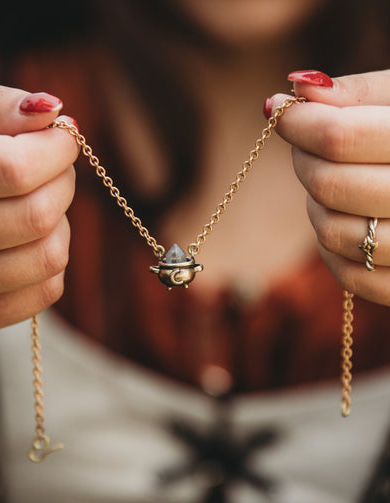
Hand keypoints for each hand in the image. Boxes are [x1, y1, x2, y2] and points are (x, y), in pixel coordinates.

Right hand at [0, 80, 78, 329]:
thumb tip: (52, 110)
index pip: (13, 171)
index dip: (53, 149)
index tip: (62, 135)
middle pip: (36, 216)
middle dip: (61, 181)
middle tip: (50, 165)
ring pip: (48, 257)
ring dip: (59, 221)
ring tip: (37, 199)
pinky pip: (46, 291)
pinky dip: (52, 259)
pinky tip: (30, 236)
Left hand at [270, 69, 389, 304]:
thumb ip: (362, 93)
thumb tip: (298, 85)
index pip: (341, 137)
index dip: (299, 121)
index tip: (280, 109)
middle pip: (330, 185)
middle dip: (303, 158)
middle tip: (305, 142)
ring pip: (331, 232)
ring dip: (315, 202)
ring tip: (329, 177)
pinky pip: (348, 275)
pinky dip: (331, 246)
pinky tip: (342, 216)